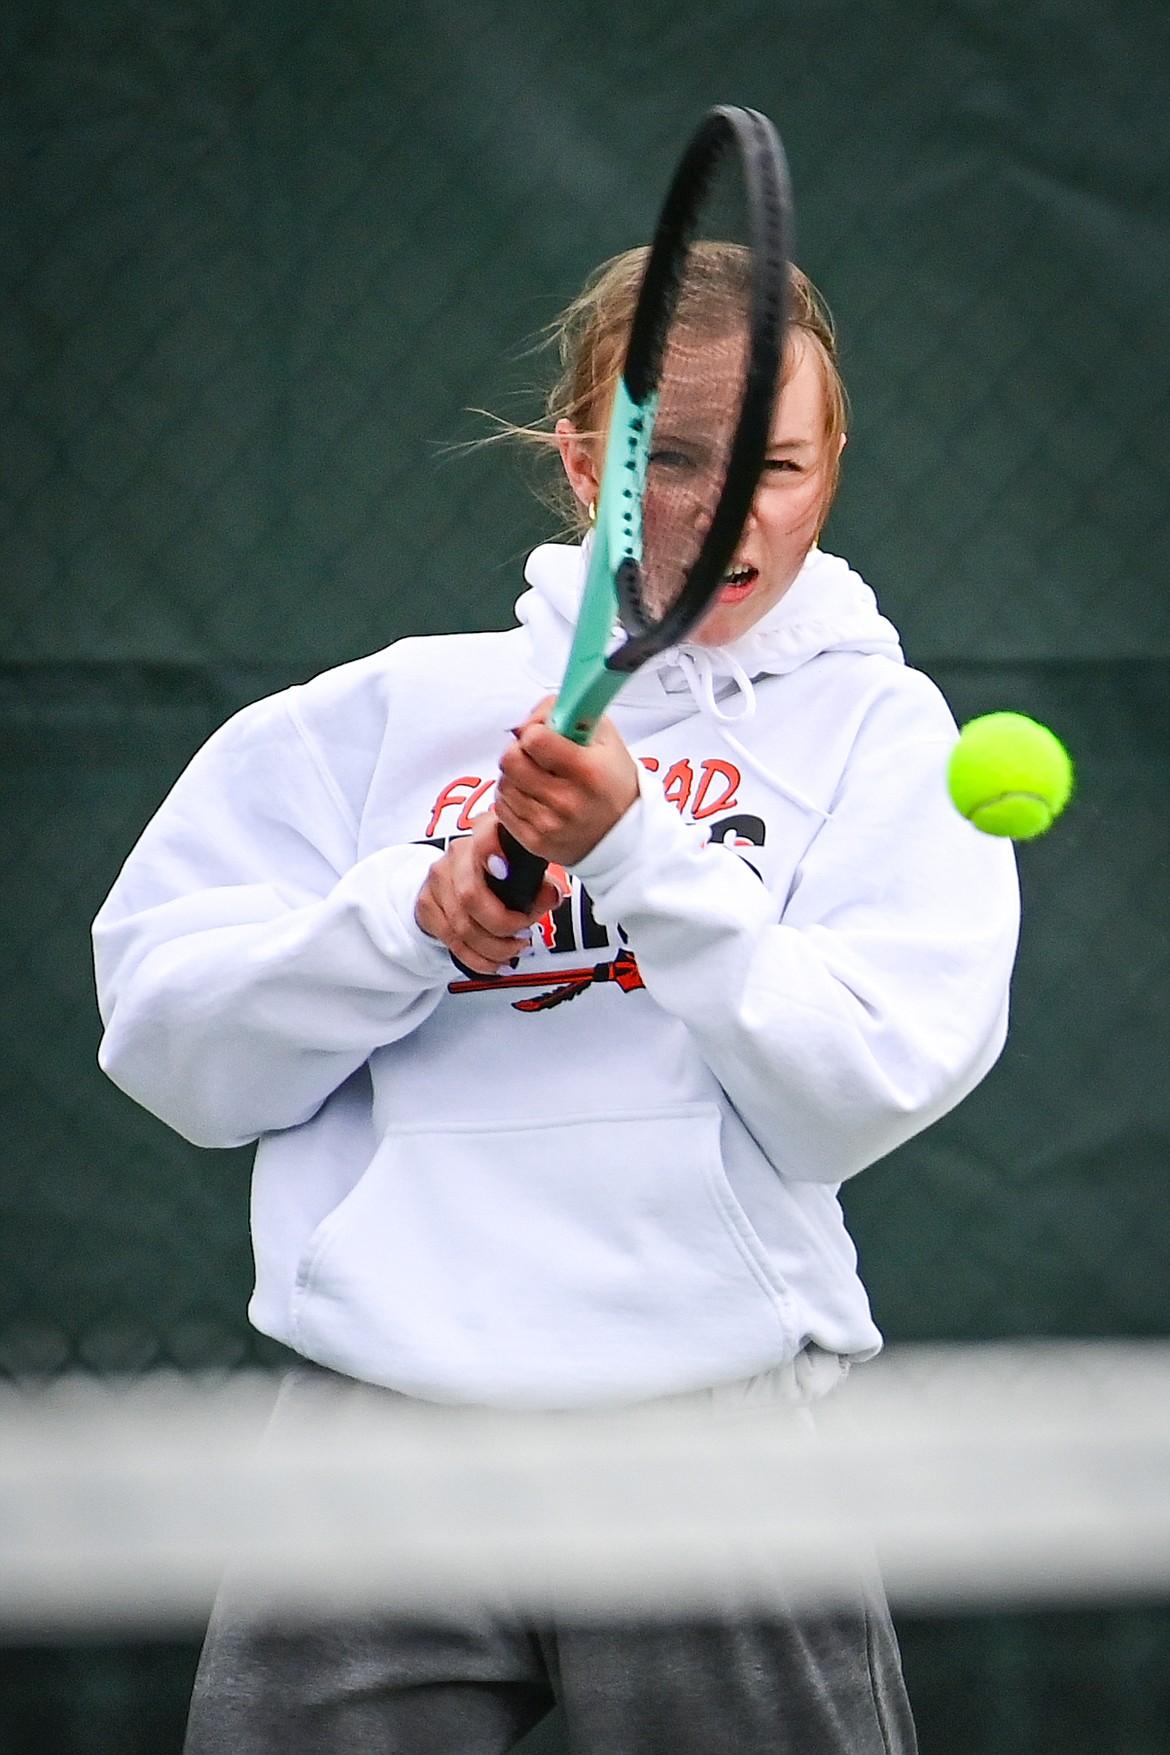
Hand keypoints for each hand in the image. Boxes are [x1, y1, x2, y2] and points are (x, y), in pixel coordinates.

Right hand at [415, 812, 564, 975]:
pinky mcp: (427, 905)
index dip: (491, 853)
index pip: (484, 836)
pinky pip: (452, 941)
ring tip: (514, 950)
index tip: (503, 870)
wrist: (456, 878)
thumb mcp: (523, 869)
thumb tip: (552, 897)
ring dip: (494, 948)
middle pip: (471, 896)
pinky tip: (496, 962)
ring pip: (462, 925)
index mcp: (484, 836)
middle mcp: (457, 854)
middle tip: (524, 935)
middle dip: (503, 926)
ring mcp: (438, 880)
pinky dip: (479, 959)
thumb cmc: (494, 872)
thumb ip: (540, 883)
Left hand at [495, 699, 639, 866]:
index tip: (545, 737)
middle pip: (510, 760)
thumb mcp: (604, 736)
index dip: (535, 731)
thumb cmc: (612, 781)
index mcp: (587, 770)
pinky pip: (502, 809)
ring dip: (516, 776)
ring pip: (504, 784)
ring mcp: (549, 824)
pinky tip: (533, 798)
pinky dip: (514, 799)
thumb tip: (527, 719)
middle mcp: (567, 800)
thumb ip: (566, 712)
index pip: (534, 738)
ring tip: (538, 779)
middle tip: (536, 757)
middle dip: (519, 752)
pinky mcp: (535, 842)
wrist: (623, 833)